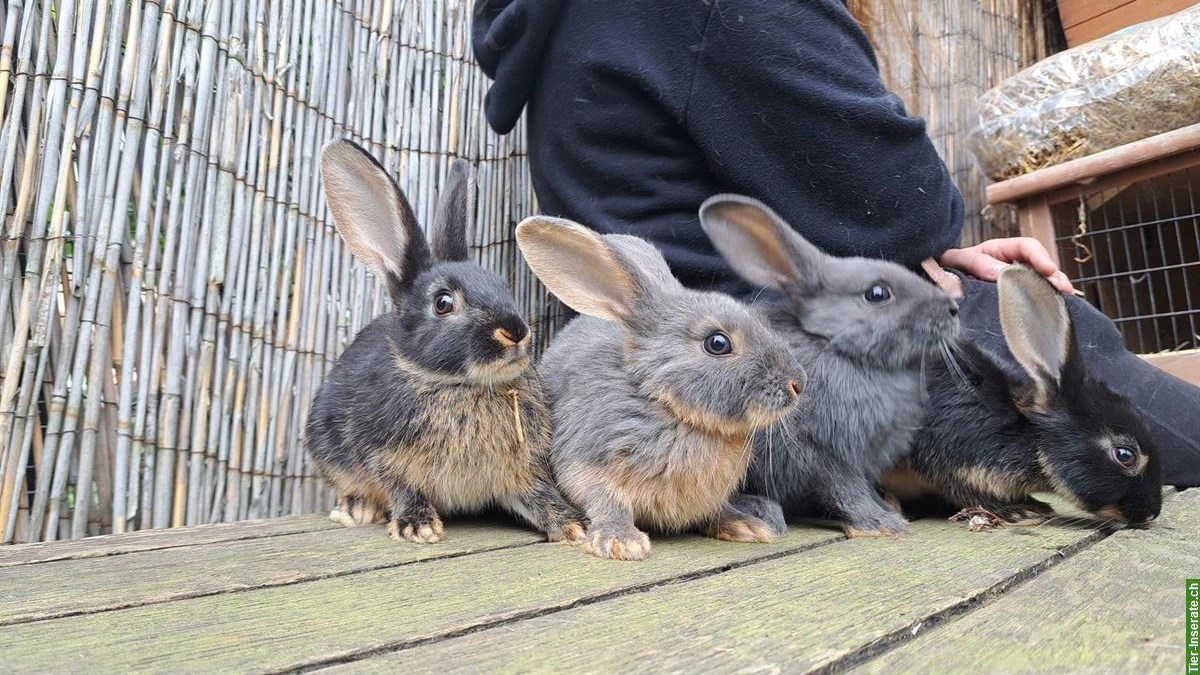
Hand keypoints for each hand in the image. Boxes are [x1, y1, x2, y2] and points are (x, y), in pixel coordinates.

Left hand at [940, 237, 1074, 293]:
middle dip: (1053, 275)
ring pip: (1040, 280)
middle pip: (1040, 265)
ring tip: (1064, 297)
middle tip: (1062, 288)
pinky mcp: (1015, 295)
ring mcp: (1016, 279)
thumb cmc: (952, 266)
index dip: (1039, 256)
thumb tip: (1002, 272)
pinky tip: (1054, 307)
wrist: (942, 281)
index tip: (1047, 270)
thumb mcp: (960, 260)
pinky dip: (1044, 299)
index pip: (1027, 246)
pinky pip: (1033, 295)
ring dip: (1053, 288)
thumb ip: (976, 263)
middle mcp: (1012, 262)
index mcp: (1000, 249)